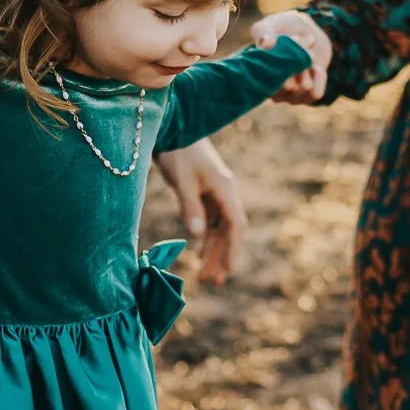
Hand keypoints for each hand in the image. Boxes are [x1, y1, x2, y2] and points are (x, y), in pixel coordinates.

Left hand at [153, 139, 247, 285]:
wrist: (173, 127)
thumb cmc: (177, 151)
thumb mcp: (182, 181)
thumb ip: (190, 208)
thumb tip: (198, 236)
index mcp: (225, 189)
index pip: (236, 226)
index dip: (233, 250)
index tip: (226, 270)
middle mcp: (226, 192)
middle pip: (230, 231)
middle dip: (223, 256)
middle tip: (213, 282)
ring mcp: (217, 192)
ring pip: (220, 228)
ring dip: (214, 251)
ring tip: (204, 274)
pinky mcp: (206, 192)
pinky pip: (212, 220)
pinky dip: (207, 238)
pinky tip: (199, 253)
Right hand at [251, 9, 329, 102]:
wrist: (303, 31)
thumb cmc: (281, 28)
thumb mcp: (269, 25)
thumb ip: (264, 32)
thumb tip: (267, 45)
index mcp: (256, 76)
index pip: (270, 81)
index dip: (283, 59)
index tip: (291, 38)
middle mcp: (271, 90)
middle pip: (289, 85)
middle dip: (298, 58)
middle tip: (298, 39)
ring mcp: (288, 96)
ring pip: (304, 87)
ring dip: (309, 64)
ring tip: (307, 50)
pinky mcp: (305, 96)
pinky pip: (316, 93)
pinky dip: (319, 77)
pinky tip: (315, 66)